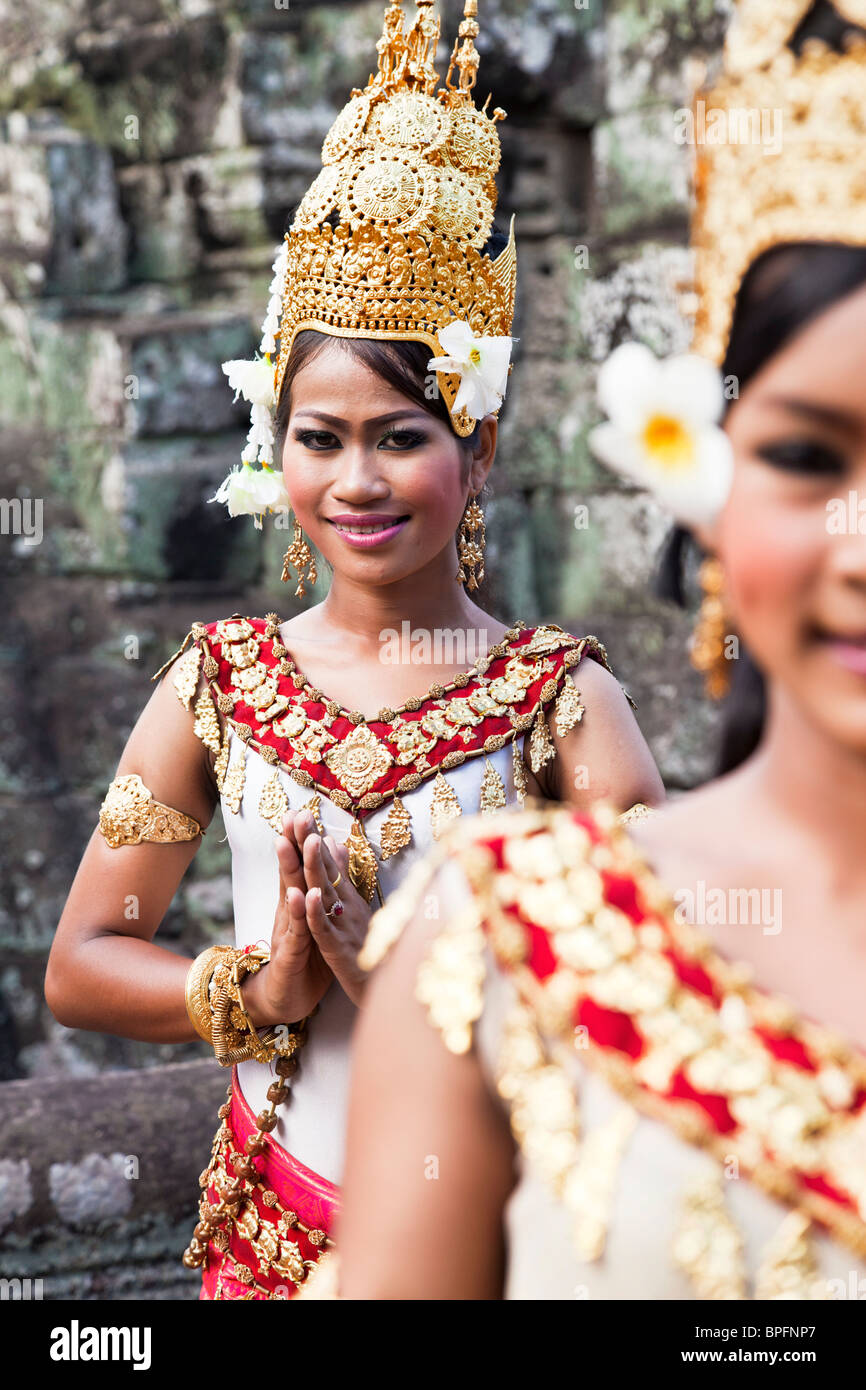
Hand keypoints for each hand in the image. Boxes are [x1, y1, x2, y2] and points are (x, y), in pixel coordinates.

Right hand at [242, 812, 334, 1026]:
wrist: (284, 999)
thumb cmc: (303, 959)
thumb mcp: (313, 922)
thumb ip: (318, 892)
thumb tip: (328, 862)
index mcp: (297, 904)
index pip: (298, 866)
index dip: (300, 840)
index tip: (303, 810)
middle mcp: (290, 914)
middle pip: (291, 873)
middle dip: (293, 843)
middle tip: (294, 813)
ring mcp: (289, 932)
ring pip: (291, 896)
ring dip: (293, 869)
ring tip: (295, 843)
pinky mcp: (292, 955)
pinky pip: (297, 932)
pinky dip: (300, 913)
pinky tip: (303, 895)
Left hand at [292, 811, 371, 1007]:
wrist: (387, 996)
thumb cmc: (374, 956)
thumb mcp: (360, 915)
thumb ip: (349, 882)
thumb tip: (339, 846)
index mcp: (352, 901)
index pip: (331, 865)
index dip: (316, 839)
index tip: (302, 813)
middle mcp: (350, 909)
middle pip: (328, 872)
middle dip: (313, 843)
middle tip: (302, 815)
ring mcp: (345, 928)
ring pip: (326, 894)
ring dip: (317, 868)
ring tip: (309, 841)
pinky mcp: (340, 951)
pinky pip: (325, 929)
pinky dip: (316, 911)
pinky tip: (308, 895)